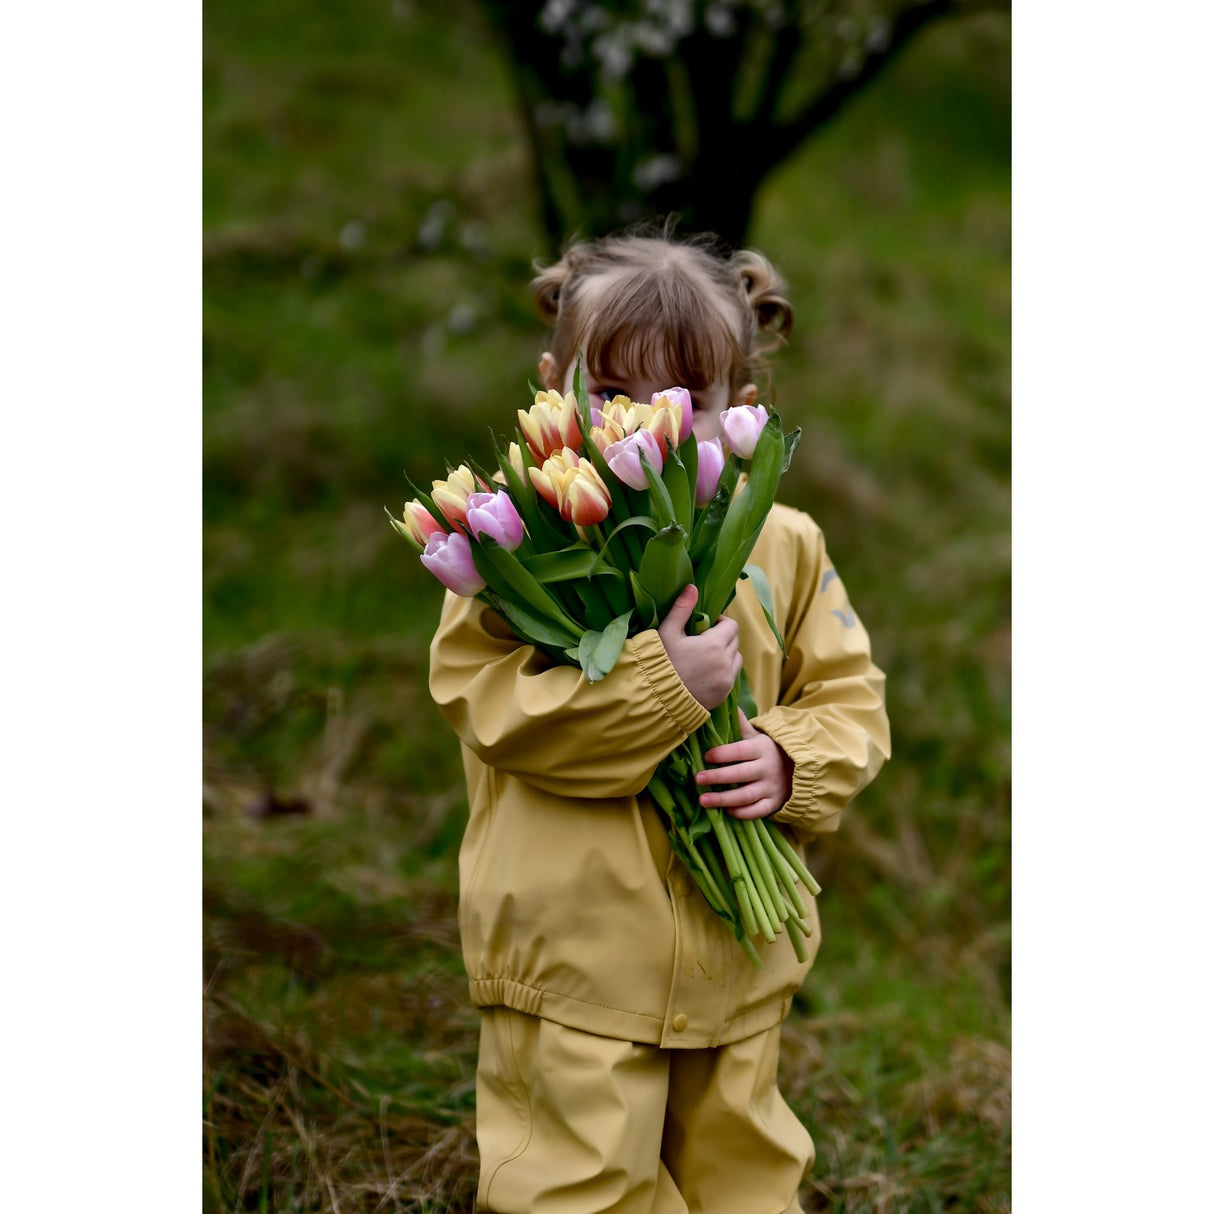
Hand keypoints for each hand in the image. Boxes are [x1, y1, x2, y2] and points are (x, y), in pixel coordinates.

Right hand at [657, 585, 740, 709]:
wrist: (656, 697)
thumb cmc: (660, 661)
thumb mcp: (667, 632)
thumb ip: (682, 608)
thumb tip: (692, 587)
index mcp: (714, 644)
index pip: (731, 625)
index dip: (721, 622)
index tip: (707, 625)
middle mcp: (725, 662)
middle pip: (735, 642)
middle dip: (723, 637)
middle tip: (704, 641)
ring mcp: (726, 680)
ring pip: (736, 660)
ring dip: (726, 655)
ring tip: (707, 657)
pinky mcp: (724, 694)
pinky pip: (731, 677)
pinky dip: (724, 672)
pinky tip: (706, 674)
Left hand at [696, 710, 793, 818]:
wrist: (795, 770)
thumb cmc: (766, 751)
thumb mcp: (756, 736)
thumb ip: (740, 723)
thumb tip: (724, 700)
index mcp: (760, 749)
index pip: (740, 750)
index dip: (722, 753)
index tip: (706, 756)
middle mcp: (766, 768)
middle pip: (741, 774)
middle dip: (718, 777)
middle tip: (697, 778)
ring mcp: (771, 787)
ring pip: (746, 796)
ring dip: (723, 800)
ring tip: (702, 800)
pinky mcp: (774, 803)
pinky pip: (757, 811)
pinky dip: (741, 813)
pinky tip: (726, 811)